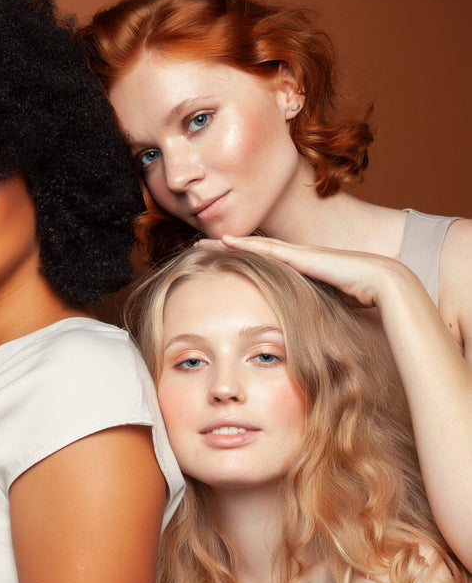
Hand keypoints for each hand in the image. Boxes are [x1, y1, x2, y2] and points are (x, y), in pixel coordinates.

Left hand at [208, 234, 415, 308]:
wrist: (384, 282)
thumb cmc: (363, 299)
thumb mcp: (328, 310)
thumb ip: (313, 317)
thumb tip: (304, 341)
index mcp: (300, 272)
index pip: (263, 266)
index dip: (240, 263)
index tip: (216, 265)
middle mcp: (296, 259)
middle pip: (253, 251)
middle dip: (225, 249)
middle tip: (198, 247)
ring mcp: (298, 254)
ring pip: (254, 246)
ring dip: (227, 244)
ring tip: (202, 242)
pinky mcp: (301, 255)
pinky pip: (266, 248)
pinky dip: (244, 244)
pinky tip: (224, 241)